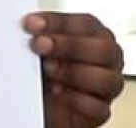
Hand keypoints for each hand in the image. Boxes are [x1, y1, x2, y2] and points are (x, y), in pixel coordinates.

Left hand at [26, 12, 123, 127]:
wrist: (41, 105)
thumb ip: (41, 36)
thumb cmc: (45, 73)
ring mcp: (107, 87)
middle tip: (40, 45)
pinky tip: (58, 93)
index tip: (32, 23)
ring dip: (74, 73)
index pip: (86, 24)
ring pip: (107, 79)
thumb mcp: (41, 51)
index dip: (59, 22)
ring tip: (48, 71)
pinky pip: (99, 108)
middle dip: (69, 45)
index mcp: (95, 37)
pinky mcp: (100, 112)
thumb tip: (28, 25)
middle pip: (104, 49)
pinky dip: (78, 101)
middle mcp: (106, 60)